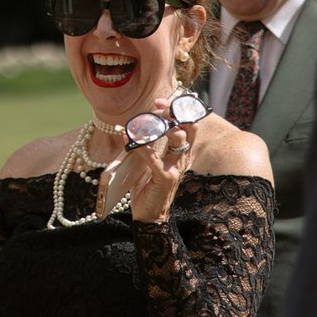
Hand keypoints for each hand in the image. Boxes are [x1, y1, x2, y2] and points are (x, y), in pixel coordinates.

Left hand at [127, 98, 197, 223]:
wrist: (149, 215)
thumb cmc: (147, 187)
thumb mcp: (148, 162)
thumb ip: (147, 145)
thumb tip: (135, 127)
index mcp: (181, 153)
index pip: (188, 125)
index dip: (177, 110)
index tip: (161, 101)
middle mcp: (182, 159)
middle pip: (186, 127)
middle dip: (173, 112)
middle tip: (157, 106)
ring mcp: (175, 168)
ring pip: (177, 138)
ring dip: (161, 126)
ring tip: (145, 121)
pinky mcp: (165, 178)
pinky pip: (153, 157)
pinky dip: (140, 147)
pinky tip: (129, 141)